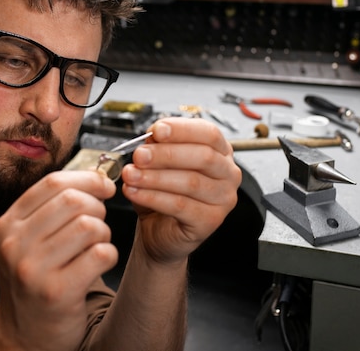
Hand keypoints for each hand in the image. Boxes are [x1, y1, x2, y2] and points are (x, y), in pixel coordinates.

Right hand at [0, 171, 116, 350]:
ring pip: (90, 225)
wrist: (23, 336)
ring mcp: (33, 269)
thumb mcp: (27, 242)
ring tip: (95, 247)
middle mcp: (15, 244)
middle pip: (73, 200)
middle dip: (97, 208)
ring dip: (103, 233)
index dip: (86, 179)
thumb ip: (50, 210)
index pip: (52, 183)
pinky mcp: (57, 292)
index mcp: (8, 224)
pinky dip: (108, 255)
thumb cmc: (34, 282)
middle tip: (98, 224)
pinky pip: (100, 254)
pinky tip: (98, 265)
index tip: (104, 186)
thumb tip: (97, 179)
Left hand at [121, 117, 241, 264]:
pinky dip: (153, 197)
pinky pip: (181, 205)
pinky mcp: (211, 221)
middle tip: (139, 155)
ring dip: (155, 177)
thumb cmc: (163, 194)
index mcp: (220, 152)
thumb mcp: (157, 163)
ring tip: (131, 175)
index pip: (208, 133)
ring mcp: (223, 199)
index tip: (156, 130)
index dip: (181, 130)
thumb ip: (158, 147)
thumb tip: (152, 137)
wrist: (159, 230)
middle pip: (203, 157)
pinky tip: (135, 192)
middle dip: (166, 154)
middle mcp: (227, 174)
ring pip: (190, 182)